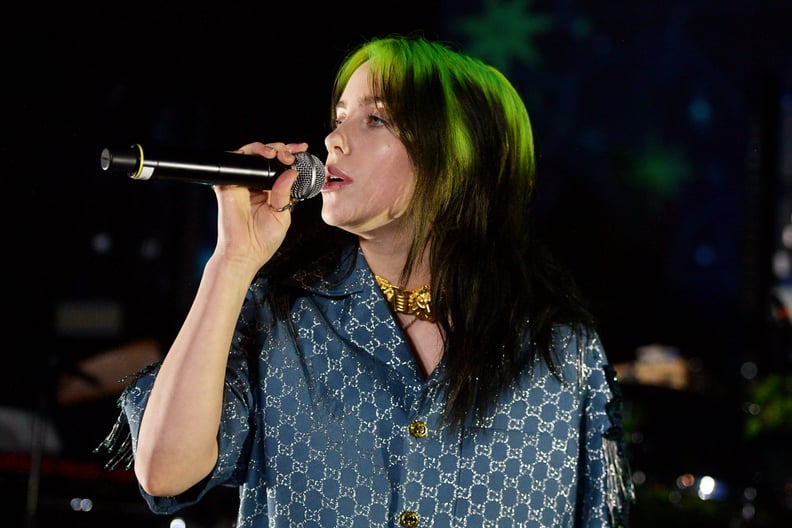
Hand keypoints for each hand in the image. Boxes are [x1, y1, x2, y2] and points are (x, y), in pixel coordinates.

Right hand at [211, 142, 308, 270]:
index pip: (282, 166)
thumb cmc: (263, 240)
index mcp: (272, 190)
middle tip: (290, 155)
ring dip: (266, 148)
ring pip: (252, 154)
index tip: (302, 149)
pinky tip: (262, 157)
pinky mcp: (228, 184)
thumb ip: (285, 192)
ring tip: (277, 155)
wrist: (244, 253)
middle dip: (281, 149)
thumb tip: (291, 172)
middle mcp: (257, 184)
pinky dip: (247, 154)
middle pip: (267, 156)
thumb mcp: (282, 214)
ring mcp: (242, 183)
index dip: (291, 155)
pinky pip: (235, 162)